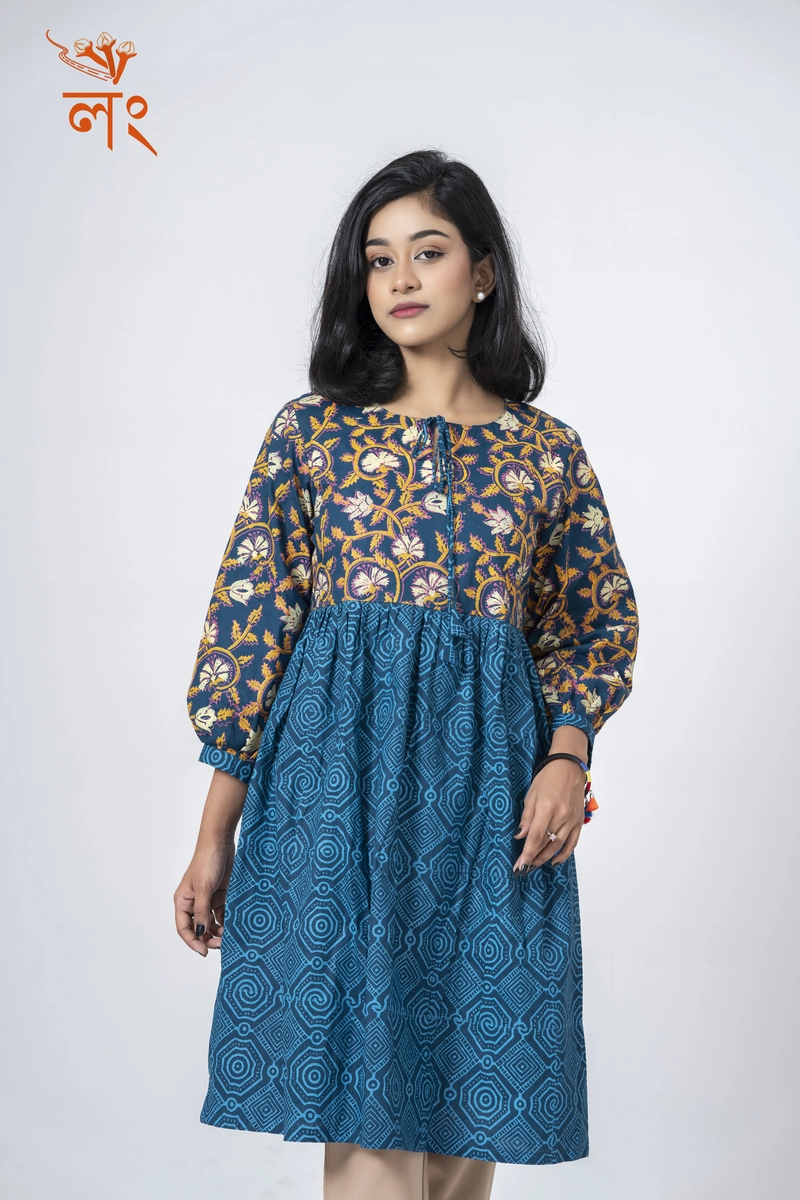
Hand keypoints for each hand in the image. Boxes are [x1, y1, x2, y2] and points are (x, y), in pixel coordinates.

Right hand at [174, 840, 234, 955]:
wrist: (221, 842)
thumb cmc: (207, 861)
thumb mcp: (204, 888)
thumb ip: (202, 912)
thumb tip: (201, 933)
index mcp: (183, 901)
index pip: (184, 928)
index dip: (192, 942)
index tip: (204, 952)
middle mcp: (194, 903)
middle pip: (199, 929)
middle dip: (208, 939)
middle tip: (221, 944)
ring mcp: (208, 900)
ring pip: (212, 924)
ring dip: (219, 932)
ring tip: (229, 935)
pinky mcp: (220, 895)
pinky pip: (222, 914)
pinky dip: (227, 921)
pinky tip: (235, 925)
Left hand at [512, 757, 585, 873]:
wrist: (569, 767)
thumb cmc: (547, 778)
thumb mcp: (531, 794)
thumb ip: (526, 817)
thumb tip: (519, 836)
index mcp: (546, 808)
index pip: (535, 837)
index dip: (527, 854)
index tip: (519, 867)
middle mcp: (561, 816)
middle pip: (546, 844)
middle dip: (533, 859)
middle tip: (522, 870)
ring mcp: (572, 820)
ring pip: (558, 846)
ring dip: (545, 858)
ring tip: (534, 866)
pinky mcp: (579, 821)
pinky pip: (572, 842)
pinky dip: (563, 854)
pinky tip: (554, 861)